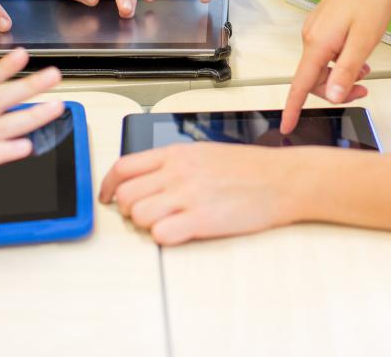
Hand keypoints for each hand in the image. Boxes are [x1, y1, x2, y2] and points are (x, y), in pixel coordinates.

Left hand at [98, 142, 301, 245]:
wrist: (283, 180)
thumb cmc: (250, 168)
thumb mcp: (204, 153)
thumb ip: (173, 163)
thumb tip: (146, 177)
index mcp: (176, 154)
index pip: (123, 167)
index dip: (108, 186)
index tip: (107, 196)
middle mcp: (177, 173)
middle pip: (125, 195)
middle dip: (129, 209)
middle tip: (145, 213)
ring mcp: (188, 196)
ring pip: (138, 215)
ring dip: (147, 224)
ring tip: (167, 222)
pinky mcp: (201, 220)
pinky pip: (161, 234)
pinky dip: (164, 237)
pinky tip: (180, 232)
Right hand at [281, 0, 390, 133]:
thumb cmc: (371, 0)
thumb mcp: (364, 41)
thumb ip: (346, 70)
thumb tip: (334, 96)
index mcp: (318, 42)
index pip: (300, 83)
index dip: (293, 108)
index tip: (286, 127)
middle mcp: (310, 36)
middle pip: (314, 79)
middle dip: (336, 90)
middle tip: (364, 90)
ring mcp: (315, 30)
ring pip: (321, 67)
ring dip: (341, 75)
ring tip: (366, 70)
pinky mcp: (322, 25)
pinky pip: (325, 54)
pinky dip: (340, 62)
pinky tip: (357, 56)